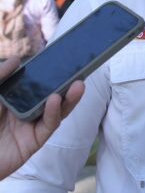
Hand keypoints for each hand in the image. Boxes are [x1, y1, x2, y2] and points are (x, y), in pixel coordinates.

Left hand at [0, 57, 84, 179]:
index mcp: (15, 99)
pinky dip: (54, 112)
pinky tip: (56, 100)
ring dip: (70, 98)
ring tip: (78, 84)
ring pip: (57, 111)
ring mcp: (31, 126)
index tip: (64, 59)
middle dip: (67, 84)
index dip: (51, 73)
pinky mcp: (34, 142)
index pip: (37, 84)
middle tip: (80, 70)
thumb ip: (0, 77)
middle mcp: (26, 111)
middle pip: (53, 95)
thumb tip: (16, 60)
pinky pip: (49, 125)